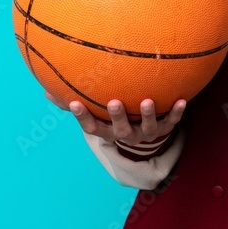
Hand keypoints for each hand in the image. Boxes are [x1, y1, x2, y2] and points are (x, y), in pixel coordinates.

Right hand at [45, 90, 185, 143]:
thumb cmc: (115, 118)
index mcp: (108, 131)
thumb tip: (46, 92)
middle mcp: (126, 135)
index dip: (82, 117)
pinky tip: (182, 100)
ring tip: (148, 101)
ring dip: (148, 115)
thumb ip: (73, 103)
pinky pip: (172, 121)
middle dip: (117, 116)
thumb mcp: (96, 113)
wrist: (145, 136)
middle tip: (114, 102)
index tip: (74, 102)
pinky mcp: (164, 128)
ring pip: (147, 128)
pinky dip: (176, 112)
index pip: (92, 127)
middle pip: (120, 130)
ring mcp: (146, 133)